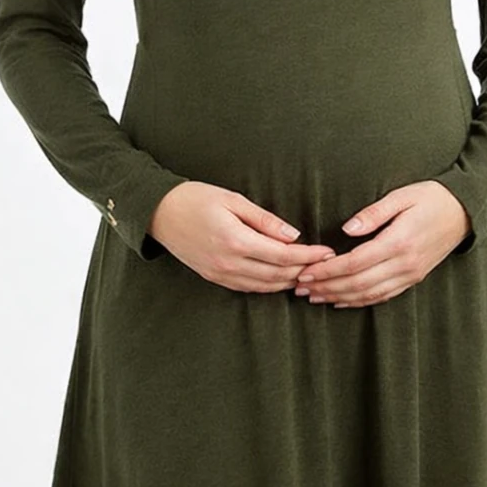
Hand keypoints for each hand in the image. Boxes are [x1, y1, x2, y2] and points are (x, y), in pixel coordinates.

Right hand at [150, 181, 335, 291]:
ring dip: (289, 281)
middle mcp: (228, 263)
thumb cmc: (196, 198)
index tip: (327, 252)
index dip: (309, 256)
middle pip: (278, 275)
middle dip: (305, 270)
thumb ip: (265, 220)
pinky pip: (249, 288)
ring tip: (310, 273)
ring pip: (265, 286)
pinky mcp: (214, 278)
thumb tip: (293, 236)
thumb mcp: (233, 199)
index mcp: (235, 241)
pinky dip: (270, 285)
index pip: (282, 255)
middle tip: (326, 264)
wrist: (159, 213)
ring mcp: (220, 274)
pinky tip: (282, 278)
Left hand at [293, 181, 471, 307]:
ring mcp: (410, 274)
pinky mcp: (414, 278)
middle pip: (358, 283)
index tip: (305, 272)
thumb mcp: (402, 196)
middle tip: (300, 288)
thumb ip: (373, 213)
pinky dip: (360, 301)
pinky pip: (383, 296)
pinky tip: (341, 301)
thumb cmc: (431, 197)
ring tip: (313, 297)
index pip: (355, 263)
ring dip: (338, 297)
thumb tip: (346, 229)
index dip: (327, 270)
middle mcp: (404, 263)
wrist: (465, 211)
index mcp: (398, 242)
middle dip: (326, 287)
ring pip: (369, 294)